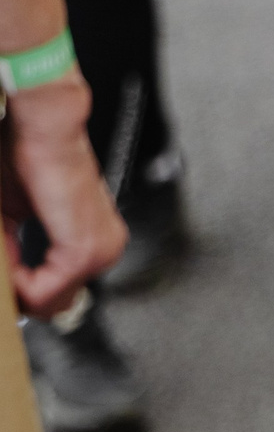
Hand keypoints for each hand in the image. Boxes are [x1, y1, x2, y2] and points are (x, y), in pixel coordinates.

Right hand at [3, 74, 128, 314]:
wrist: (44, 129)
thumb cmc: (26, 156)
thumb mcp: (9, 214)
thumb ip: (9, 251)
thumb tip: (6, 285)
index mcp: (92, 241)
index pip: (57, 291)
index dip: (19, 289)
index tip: (6, 274)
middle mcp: (104, 250)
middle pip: (54, 302)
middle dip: (19, 291)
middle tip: (4, 271)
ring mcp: (100, 253)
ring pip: (48, 300)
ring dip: (16, 284)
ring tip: (4, 257)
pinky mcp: (84, 250)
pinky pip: (44, 291)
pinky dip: (19, 282)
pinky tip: (9, 261)